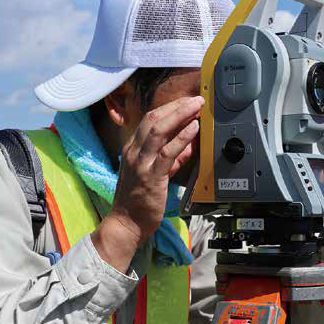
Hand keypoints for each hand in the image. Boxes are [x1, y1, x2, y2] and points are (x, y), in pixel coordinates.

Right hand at [110, 95, 202, 242]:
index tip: (187, 102)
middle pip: (153, 118)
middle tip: (196, 99)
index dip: (170, 108)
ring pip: (158, 130)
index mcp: (133, 149)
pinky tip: (194, 129)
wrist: (126, 224)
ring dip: (180, 115)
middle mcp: (134, 152)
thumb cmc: (139, 200)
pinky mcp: (151, 177)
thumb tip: (190, 144)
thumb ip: (172, 158)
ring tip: (197, 106)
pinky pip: (167, 152)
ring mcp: (140, 163)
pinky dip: (182, 137)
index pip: (149, 120)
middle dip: (176, 106)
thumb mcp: (156, 173)